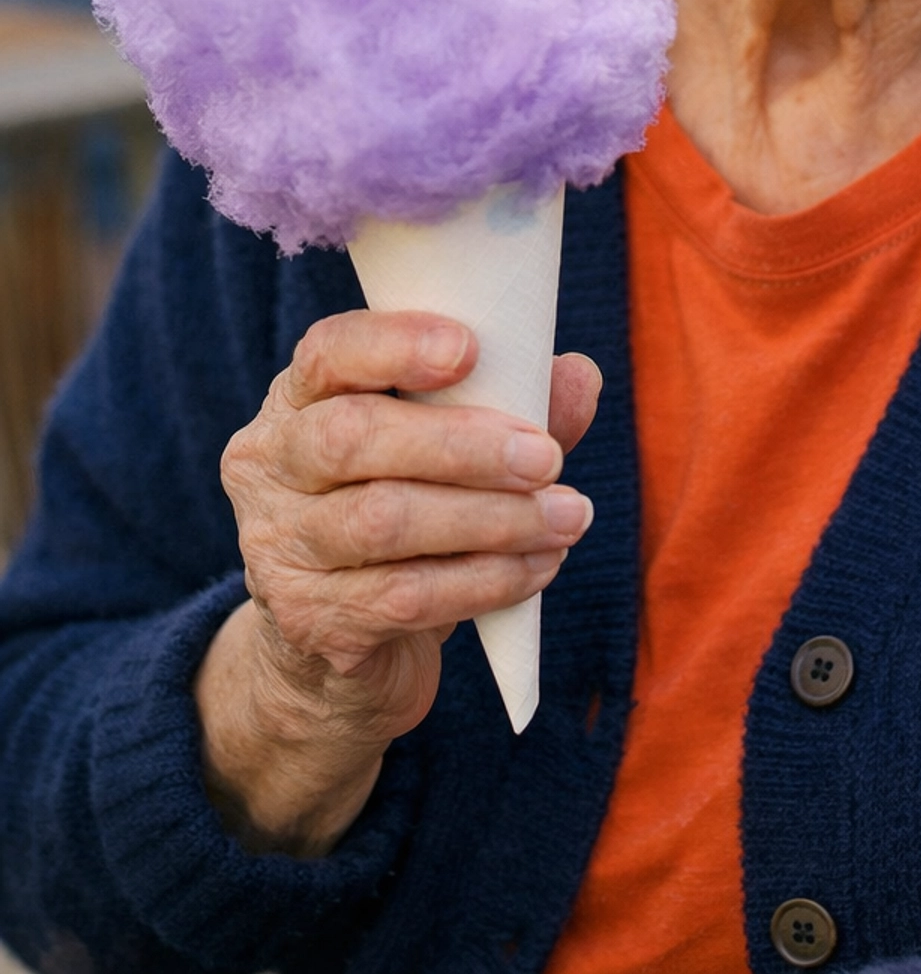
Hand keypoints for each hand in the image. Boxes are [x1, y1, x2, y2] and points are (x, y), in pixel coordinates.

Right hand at [195, 311, 599, 855]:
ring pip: (383, 521)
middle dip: (461, 446)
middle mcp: (270, 465)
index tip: (471, 349)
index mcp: (298, 398)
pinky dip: (484, 580)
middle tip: (546, 459)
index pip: (328, 352)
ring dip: (492, 518)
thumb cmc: (404, 508)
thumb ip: (508, 404)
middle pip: (351, 437)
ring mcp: (278, 548)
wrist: (336, 646)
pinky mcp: (308, 621)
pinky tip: (538, 568)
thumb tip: (579, 377)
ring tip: (567, 517)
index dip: (395, 344)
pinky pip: (403, 597)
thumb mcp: (445, 448)